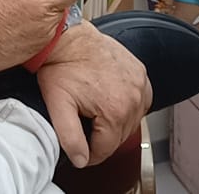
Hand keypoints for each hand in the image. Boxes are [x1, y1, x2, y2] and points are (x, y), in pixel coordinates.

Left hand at [37, 22, 150, 167]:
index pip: (106, 149)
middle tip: (84, 127)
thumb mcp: (58, 107)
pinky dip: (129, 106)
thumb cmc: (61, 68)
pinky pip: (141, 102)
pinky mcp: (141, 73)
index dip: (90, 154)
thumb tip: (81, 160)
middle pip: (120, 137)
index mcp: (114, 110)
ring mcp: (140, 84)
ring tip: (96, 114)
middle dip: (102, 138)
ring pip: (132, 121)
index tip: (80, 149)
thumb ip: (69, 138)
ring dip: (116, 123)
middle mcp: (133, 97)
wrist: (68, 39)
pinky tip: (112, 102)